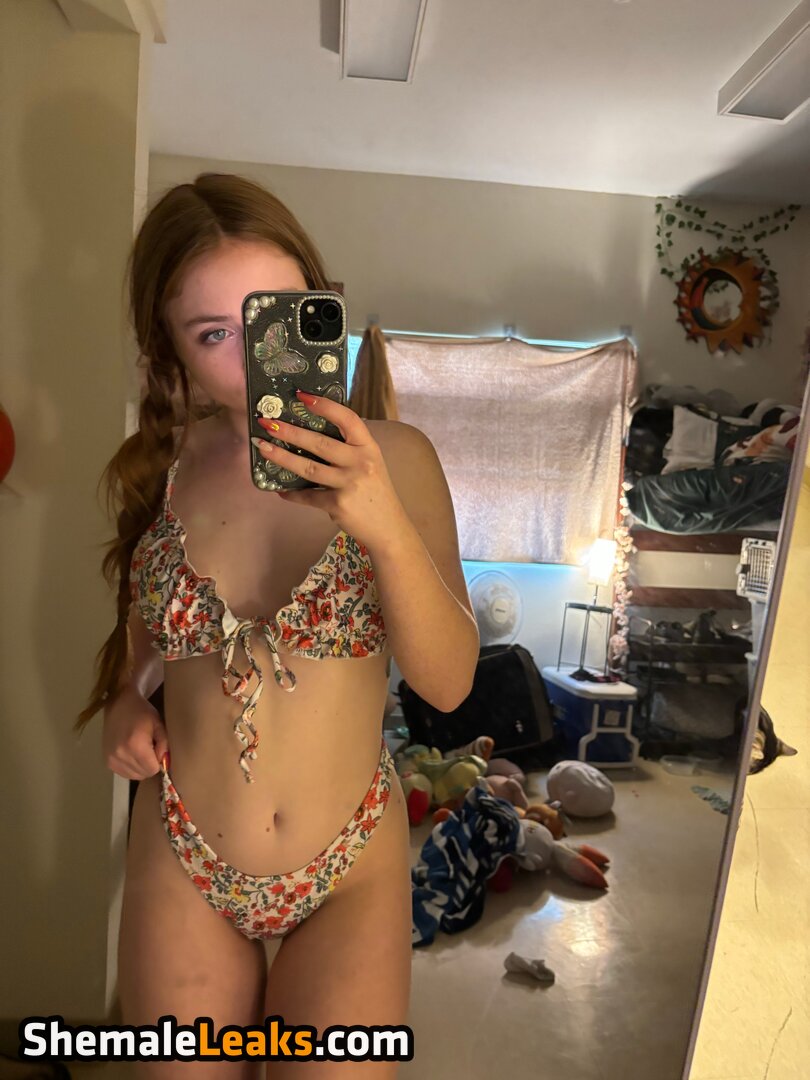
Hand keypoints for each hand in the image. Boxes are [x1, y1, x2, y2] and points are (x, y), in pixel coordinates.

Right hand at [102, 683, 168, 779]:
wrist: (119, 704)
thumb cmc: (142, 712)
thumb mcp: (158, 724)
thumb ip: (164, 745)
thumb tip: (163, 762)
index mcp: (135, 745)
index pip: (152, 769)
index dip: (159, 762)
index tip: (157, 750)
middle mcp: (121, 755)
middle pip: (143, 774)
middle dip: (150, 765)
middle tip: (149, 749)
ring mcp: (112, 759)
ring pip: (134, 776)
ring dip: (140, 768)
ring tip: (140, 751)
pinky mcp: (107, 761)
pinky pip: (124, 773)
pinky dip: (131, 767)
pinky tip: (131, 754)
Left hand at [254, 390, 408, 548]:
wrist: (389, 527)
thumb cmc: (375, 491)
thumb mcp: (371, 463)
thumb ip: (349, 449)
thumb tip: (313, 435)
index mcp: (369, 447)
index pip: (347, 419)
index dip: (325, 405)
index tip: (301, 396)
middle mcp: (360, 462)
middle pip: (320, 443)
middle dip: (290, 431)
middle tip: (267, 422)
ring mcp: (349, 484)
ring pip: (308, 468)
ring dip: (282, 457)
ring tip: (263, 447)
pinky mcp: (338, 505)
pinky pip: (308, 496)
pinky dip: (292, 494)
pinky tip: (280, 489)